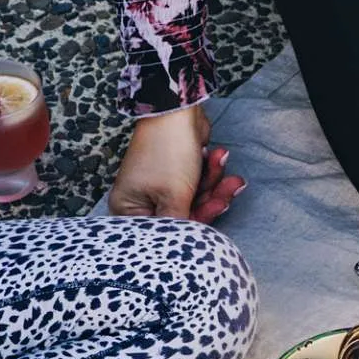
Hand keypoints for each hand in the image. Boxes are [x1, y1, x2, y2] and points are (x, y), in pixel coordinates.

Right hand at [109, 104, 244, 221]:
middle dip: (210, 202)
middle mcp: (140, 199)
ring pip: (194, 198)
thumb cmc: (168, 151)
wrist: (178, 109)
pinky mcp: (177, 172)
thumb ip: (182, 224)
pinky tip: (218, 155)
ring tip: (228, 170)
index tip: (212, 227)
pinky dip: (210, 172)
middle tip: (229, 192)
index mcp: (128, 209)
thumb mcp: (174, 194)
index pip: (162, 233)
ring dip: (215, 184)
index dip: (189, 231)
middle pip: (182, 215)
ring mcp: (159, 185)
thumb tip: (184, 249)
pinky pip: (198, 182)